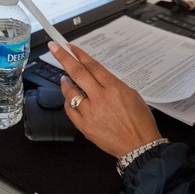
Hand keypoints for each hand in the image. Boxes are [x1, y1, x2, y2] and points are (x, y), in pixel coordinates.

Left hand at [48, 42, 161, 158]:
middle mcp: (101, 98)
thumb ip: (113, 85)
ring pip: (70, 92)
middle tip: (54, 48)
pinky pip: (70, 110)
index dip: (79, 55)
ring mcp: (91, 113)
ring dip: (65, 82)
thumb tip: (98, 79)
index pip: (92, 66)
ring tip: (64, 79)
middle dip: (63, 58)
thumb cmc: (139, 122)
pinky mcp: (85, 126)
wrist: (140, 146)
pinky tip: (70, 99)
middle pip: (78, 73)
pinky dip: (68, 102)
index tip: (70, 47)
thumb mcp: (133, 95)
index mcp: (115, 88)